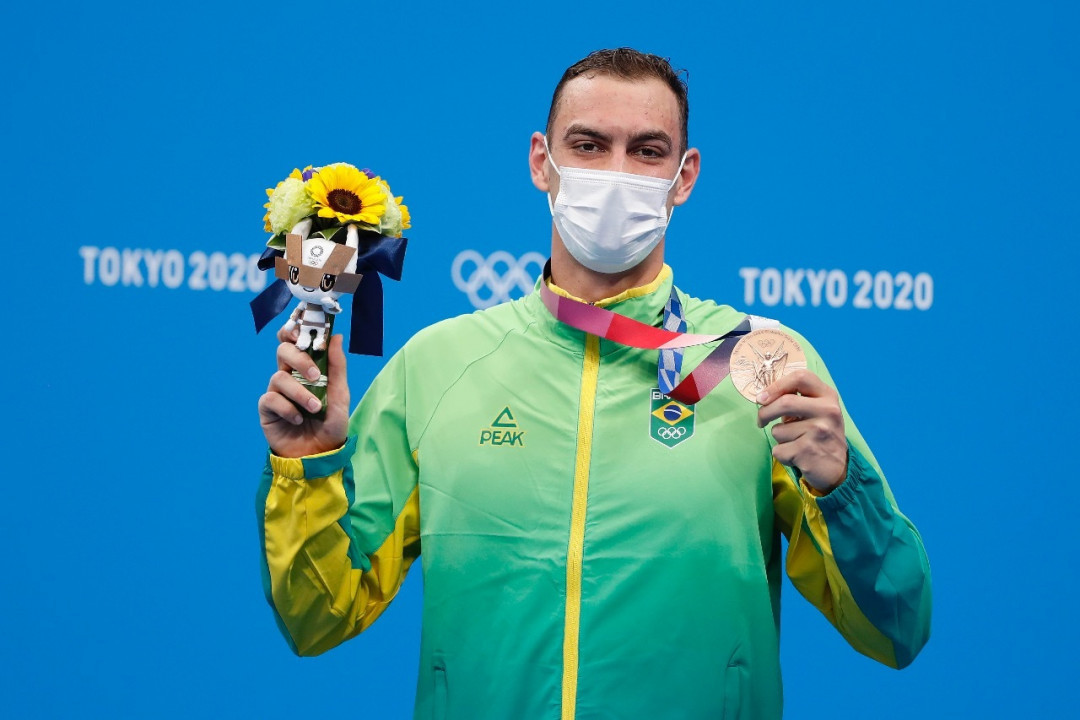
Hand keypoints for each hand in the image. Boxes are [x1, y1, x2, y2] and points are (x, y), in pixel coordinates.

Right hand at [258, 325, 349, 457]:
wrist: (321, 454)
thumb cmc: (331, 424)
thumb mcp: (340, 395)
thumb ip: (337, 366)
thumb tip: (337, 336)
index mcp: (307, 368)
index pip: (294, 341)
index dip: (293, 331)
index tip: (301, 330)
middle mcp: (290, 376)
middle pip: (283, 351)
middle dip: (299, 360)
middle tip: (314, 376)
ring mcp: (277, 391)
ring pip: (278, 377)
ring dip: (299, 392)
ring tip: (315, 409)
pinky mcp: (267, 409)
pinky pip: (271, 398)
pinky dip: (287, 408)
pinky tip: (298, 419)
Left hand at [756, 369, 847, 492]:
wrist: (838, 468)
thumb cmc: (819, 434)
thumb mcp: (816, 411)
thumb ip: (796, 399)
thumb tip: (763, 397)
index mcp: (828, 396)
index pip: (801, 377)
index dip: (776, 385)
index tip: (762, 397)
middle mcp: (828, 411)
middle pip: (785, 402)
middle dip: (765, 413)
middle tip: (761, 421)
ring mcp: (820, 431)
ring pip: (778, 430)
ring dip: (779, 438)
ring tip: (795, 442)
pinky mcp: (809, 451)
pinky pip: (778, 450)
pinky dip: (782, 455)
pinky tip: (797, 456)